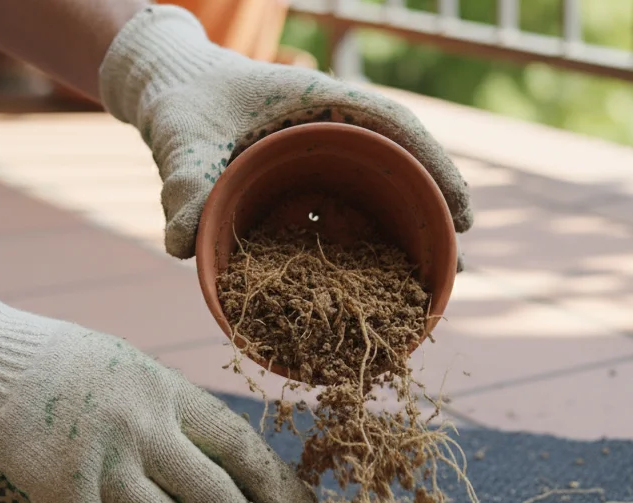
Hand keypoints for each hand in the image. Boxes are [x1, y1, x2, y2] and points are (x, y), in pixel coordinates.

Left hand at [97, 4, 472, 261]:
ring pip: (380, 189)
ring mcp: (325, 152)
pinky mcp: (309, 177)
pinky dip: (370, 238)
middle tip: (456, 263)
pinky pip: (350, 205)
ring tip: (431, 281)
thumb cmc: (184, 103)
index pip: (395, 125)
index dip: (435, 167)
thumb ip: (184, 186)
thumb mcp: (183, 141)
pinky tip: (380, 280)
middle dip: (431, 211)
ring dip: (405, 231)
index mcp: (319, 99)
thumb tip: (181, 247)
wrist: (170, 91)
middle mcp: (333, 125)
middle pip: (401, 164)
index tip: (462, 210)